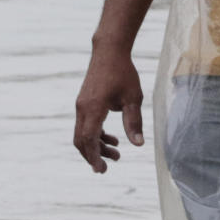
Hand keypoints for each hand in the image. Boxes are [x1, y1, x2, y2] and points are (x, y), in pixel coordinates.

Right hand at [74, 45, 143, 172]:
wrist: (110, 50)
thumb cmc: (123, 72)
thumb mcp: (133, 97)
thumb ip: (133, 121)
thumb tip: (138, 145)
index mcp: (93, 108)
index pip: (88, 139)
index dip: (93, 157)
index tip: (101, 170)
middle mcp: (83, 108)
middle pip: (81, 140)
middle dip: (93, 156)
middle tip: (107, 167)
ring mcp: (81, 105)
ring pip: (83, 133)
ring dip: (96, 146)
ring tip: (116, 153)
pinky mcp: (84, 102)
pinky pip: (85, 124)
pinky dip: (96, 134)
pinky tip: (113, 138)